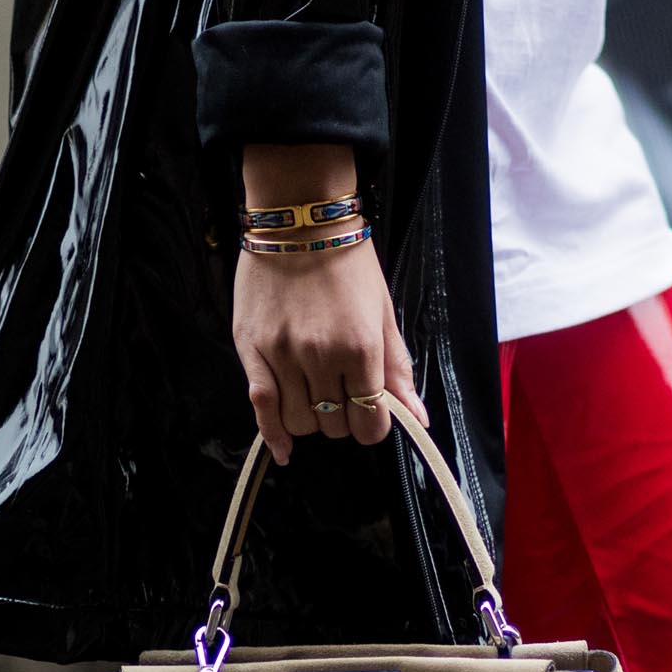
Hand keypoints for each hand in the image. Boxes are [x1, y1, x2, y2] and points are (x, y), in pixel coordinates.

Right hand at [233, 146, 419, 463]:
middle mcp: (321, 357)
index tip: (371, 415)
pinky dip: (273, 434)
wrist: (300, 222)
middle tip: (342, 396)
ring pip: (300, 422)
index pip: (370, 422)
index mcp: (361, 348)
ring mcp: (283, 355)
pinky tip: (283, 449)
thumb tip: (418, 418)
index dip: (373, 427)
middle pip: (334, 425)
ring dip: (312, 420)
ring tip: (315, 397)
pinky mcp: (252, 350)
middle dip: (343, 420)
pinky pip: (261, 407)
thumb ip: (398, 370)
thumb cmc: (348, 264)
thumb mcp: (384, 313)